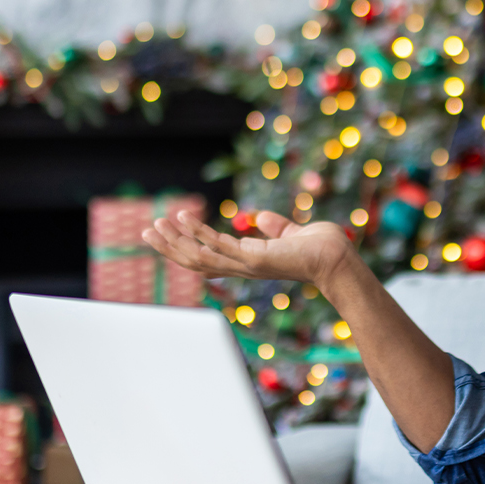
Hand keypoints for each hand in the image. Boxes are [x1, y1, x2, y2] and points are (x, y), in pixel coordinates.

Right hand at [140, 209, 358, 285]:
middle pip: (194, 262)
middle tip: (146, 231)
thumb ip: (275, 227)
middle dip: (169, 247)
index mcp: (247, 261)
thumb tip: (262, 218)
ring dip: (175, 242)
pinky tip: (184, 217)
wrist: (338, 259)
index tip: (166, 232)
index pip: (207, 258)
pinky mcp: (254, 258)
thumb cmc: (320, 249)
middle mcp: (241, 267)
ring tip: (156, 224)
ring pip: (198, 258)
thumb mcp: (291, 234)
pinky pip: (218, 246)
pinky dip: (199, 232)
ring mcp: (246, 265)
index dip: (184, 247)